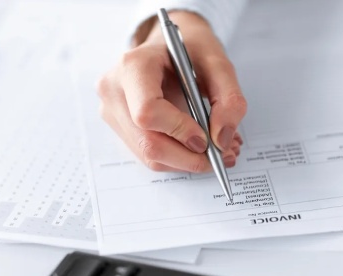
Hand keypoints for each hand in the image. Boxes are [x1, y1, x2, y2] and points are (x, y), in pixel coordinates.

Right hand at [98, 12, 246, 172]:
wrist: (169, 46)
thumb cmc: (189, 49)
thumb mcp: (218, 62)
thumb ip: (229, 99)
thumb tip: (222, 140)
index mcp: (134, 66)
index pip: (147, 111)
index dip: (179, 130)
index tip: (206, 139)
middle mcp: (116, 91)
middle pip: (149, 143)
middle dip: (190, 157)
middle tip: (224, 156)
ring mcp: (114, 112)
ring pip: (150, 156)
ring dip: (188, 162)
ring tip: (218, 152)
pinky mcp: (122, 128)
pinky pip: (150, 156)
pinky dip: (179, 159)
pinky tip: (199, 149)